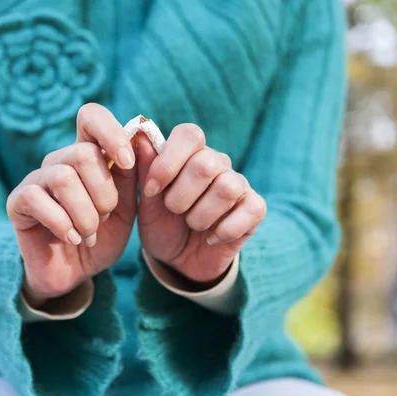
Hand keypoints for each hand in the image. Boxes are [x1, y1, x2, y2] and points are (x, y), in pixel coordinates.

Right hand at [7, 104, 136, 302]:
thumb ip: (134, 174)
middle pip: (83, 153)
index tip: (127, 164)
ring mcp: (36, 180)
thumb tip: (142, 134)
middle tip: (104, 218)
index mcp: (87, 156)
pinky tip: (72, 239)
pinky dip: (63, 224)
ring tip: (89, 234)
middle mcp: (59, 161)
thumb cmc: (101, 237)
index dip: (111, 133)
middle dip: (104, 194)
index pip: (91, 117)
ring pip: (63, 178)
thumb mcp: (128, 208)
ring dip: (85, 214)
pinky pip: (39, 200)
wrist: (75, 274)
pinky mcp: (18, 202)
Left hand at [136, 124, 266, 283]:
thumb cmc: (162, 223)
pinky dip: (224, 230)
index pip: (189, 135)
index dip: (167, 162)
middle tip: (173, 210)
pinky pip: (251, 210)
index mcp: (190, 153)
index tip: (150, 190)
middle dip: (180, 196)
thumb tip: (141, 134)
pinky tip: (211, 237)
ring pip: (227, 188)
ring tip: (192, 224)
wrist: (178, 260)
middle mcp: (218, 163)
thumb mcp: (147, 200)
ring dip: (201, 215)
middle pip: (205, 164)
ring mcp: (239, 184)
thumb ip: (145, 168)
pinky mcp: (255, 208)